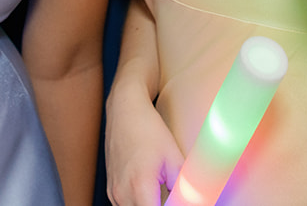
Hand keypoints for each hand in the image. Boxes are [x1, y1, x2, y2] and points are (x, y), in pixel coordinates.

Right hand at [104, 86, 183, 205]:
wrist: (124, 110)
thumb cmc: (148, 129)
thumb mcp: (174, 158)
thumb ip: (185, 187)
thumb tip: (195, 202)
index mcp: (140, 186)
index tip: (176, 202)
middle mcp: (122, 193)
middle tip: (173, 198)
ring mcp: (113, 192)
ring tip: (161, 194)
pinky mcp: (111, 189)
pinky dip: (139, 204)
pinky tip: (150, 194)